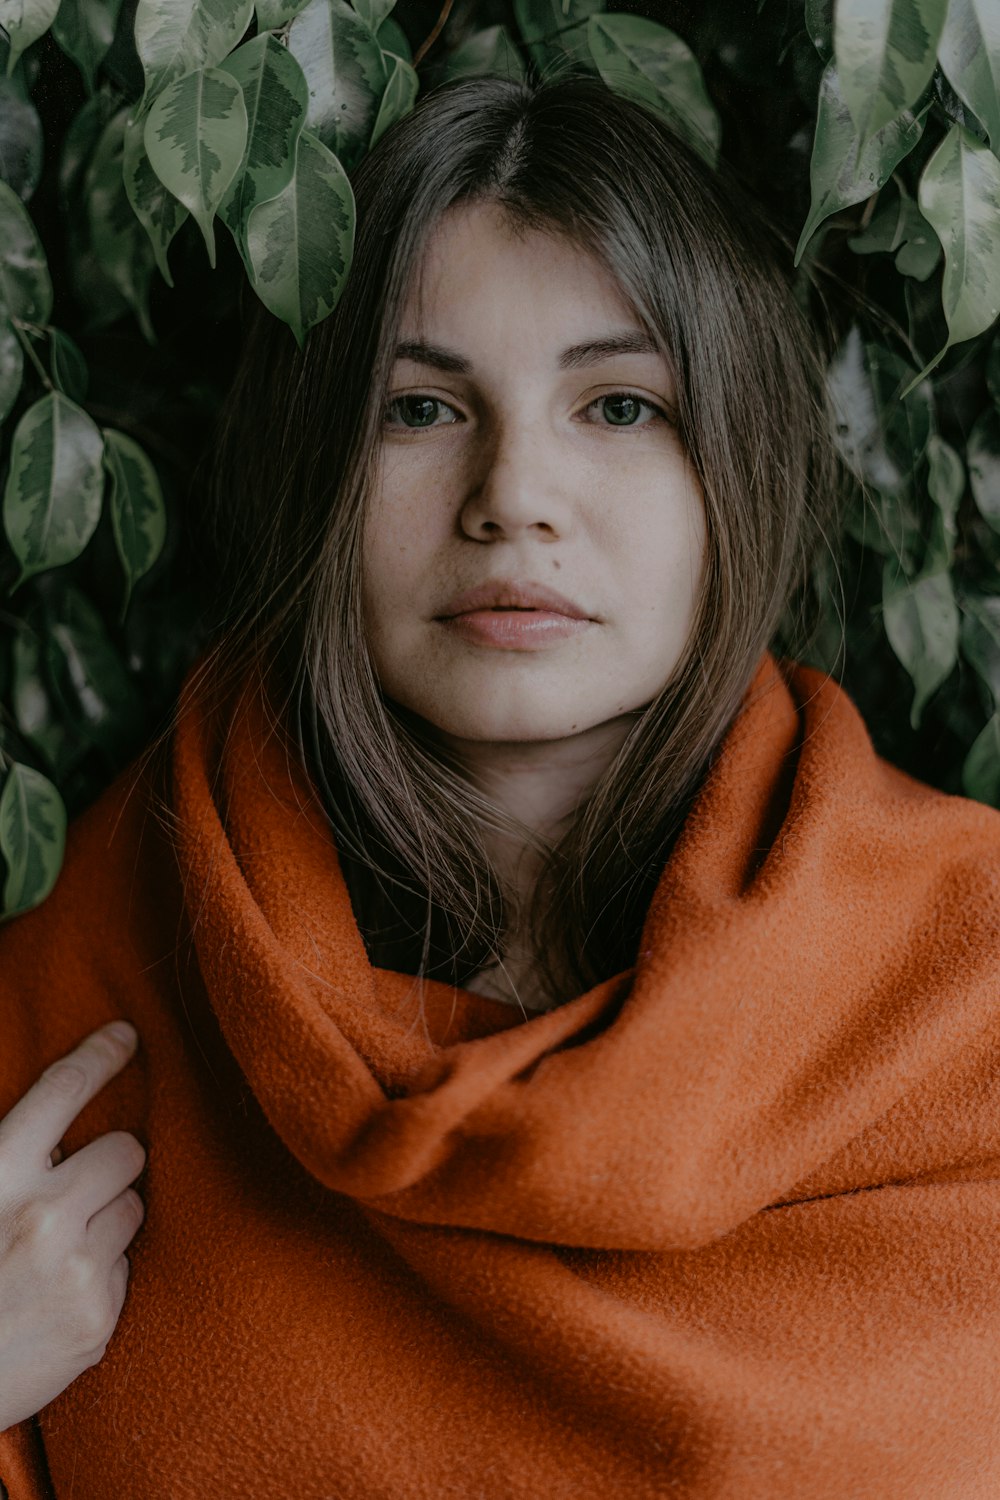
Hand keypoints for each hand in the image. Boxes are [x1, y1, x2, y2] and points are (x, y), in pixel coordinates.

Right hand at [0, 1022, 145, 1430]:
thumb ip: (14, 1159)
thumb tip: (58, 1125)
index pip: (61, 1089)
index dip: (100, 1054)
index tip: (127, 1034)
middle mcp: (39, 1215)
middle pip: (124, 1149)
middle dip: (110, 1164)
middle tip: (78, 1190)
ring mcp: (74, 1267)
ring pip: (133, 1205)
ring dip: (109, 1218)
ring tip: (63, 1250)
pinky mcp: (98, 1316)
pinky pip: (128, 1264)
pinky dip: (106, 1272)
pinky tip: (64, 1293)